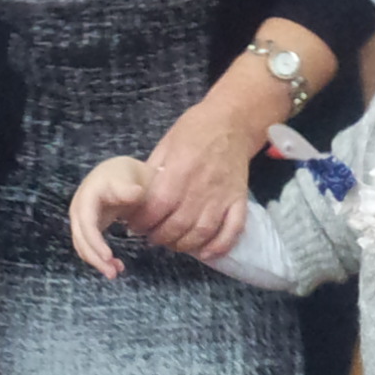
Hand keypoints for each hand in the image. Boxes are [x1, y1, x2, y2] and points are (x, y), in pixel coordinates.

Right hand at [68, 158, 157, 276]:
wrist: (125, 174)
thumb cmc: (128, 175)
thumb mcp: (130, 177)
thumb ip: (130, 188)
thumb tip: (136, 193)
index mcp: (87, 196)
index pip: (86, 222)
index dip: (94, 242)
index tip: (108, 256)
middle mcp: (79, 208)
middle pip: (81, 238)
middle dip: (95, 258)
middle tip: (113, 273)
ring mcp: (81, 218)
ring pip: (82, 245)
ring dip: (96, 261)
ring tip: (115, 272)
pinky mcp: (88, 226)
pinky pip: (88, 245)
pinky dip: (99, 257)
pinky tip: (115, 266)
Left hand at [131, 97, 259, 259]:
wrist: (232, 122)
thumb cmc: (195, 129)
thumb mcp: (166, 144)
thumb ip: (153, 172)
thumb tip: (136, 198)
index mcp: (180, 169)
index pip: (158, 206)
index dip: (143, 221)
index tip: (135, 225)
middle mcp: (202, 186)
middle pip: (178, 225)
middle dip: (159, 237)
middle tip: (151, 236)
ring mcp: (223, 196)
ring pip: (202, 233)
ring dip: (183, 245)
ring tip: (172, 243)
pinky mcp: (239, 200)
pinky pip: (232, 230)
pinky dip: (219, 246)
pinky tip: (205, 252)